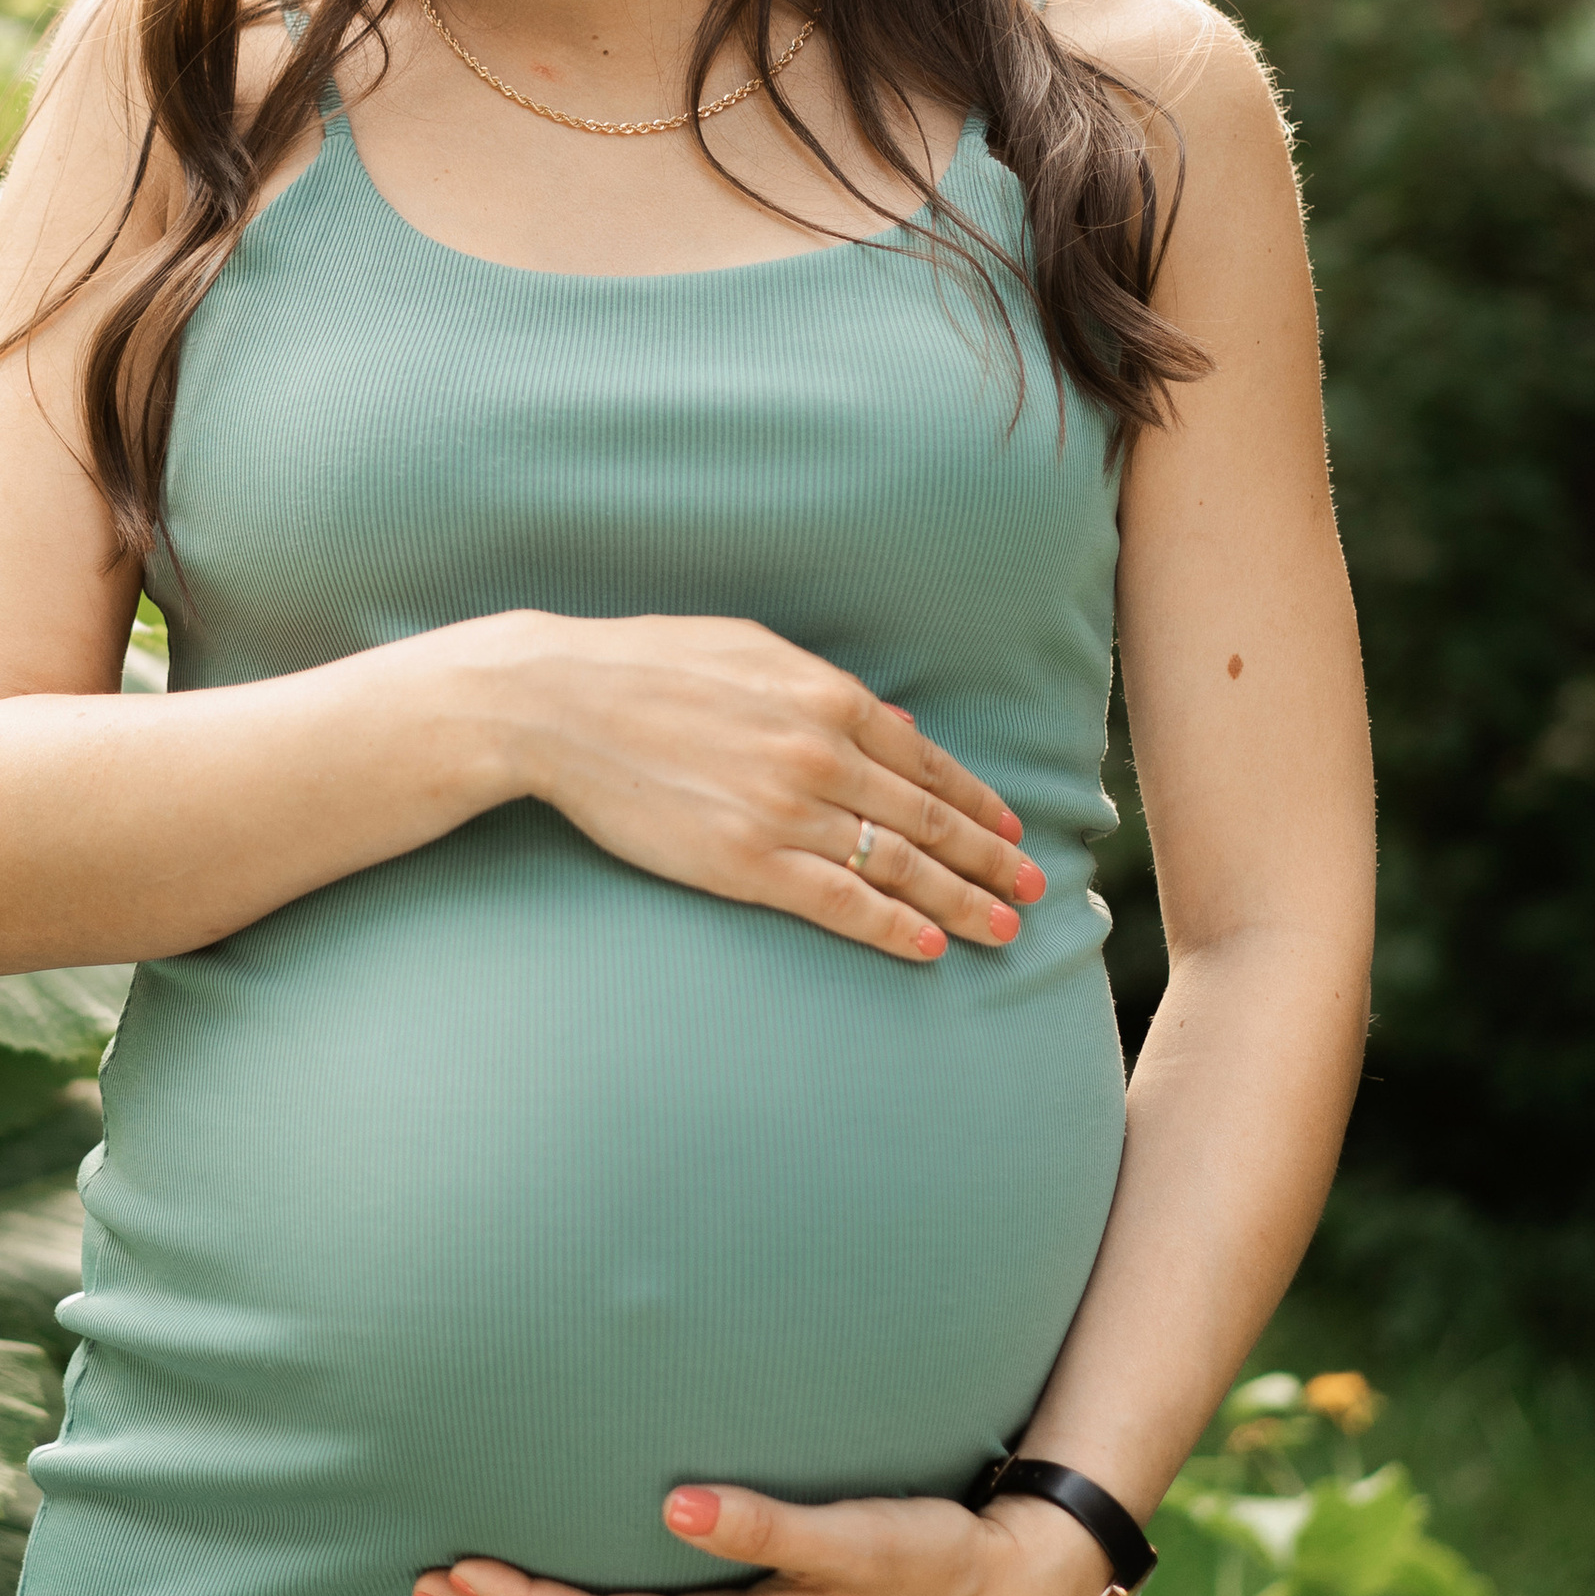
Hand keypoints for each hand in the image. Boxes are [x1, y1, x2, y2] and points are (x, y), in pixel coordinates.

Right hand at [471, 610, 1042, 962]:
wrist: (560, 702)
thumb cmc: (648, 664)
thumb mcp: (749, 648)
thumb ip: (825, 686)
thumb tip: (893, 721)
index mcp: (826, 697)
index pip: (927, 762)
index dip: (976, 801)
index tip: (1009, 828)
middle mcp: (822, 755)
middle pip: (929, 820)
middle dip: (990, 859)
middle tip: (1034, 888)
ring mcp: (787, 812)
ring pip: (899, 867)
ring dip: (961, 901)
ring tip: (1003, 927)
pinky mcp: (746, 863)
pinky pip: (841, 904)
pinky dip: (893, 928)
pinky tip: (930, 947)